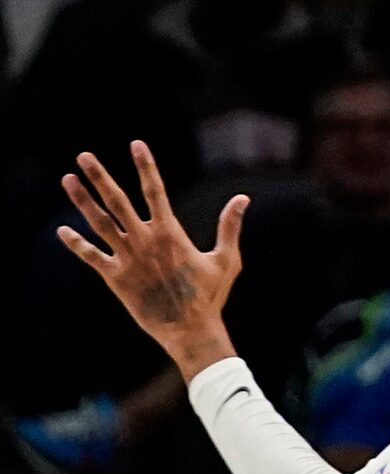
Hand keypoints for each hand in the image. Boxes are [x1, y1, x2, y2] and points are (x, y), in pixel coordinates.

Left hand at [58, 142, 246, 377]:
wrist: (189, 329)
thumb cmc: (210, 295)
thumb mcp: (227, 259)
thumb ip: (230, 226)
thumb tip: (243, 199)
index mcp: (171, 233)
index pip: (155, 190)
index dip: (145, 165)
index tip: (136, 144)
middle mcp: (145, 240)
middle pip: (117, 201)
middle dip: (100, 176)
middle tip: (83, 156)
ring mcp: (127, 258)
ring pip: (99, 223)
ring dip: (82, 200)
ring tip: (67, 180)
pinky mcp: (115, 278)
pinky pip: (90, 257)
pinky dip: (75, 243)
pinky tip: (62, 230)